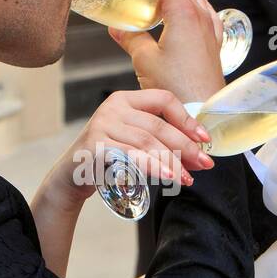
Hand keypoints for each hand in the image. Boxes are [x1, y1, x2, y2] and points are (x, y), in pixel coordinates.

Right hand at [40, 89, 214, 211]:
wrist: (71, 175)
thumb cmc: (108, 158)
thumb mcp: (133, 140)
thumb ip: (159, 140)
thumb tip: (197, 154)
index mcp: (125, 99)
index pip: (163, 99)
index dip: (187, 119)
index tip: (205, 139)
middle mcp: (113, 107)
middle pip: (158, 125)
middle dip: (186, 146)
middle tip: (205, 164)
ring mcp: (102, 125)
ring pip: (147, 142)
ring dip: (172, 161)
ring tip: (187, 178)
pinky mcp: (95, 146)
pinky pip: (131, 156)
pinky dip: (152, 166)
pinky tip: (167, 176)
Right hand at [106, 0, 224, 102]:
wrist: (202, 111)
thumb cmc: (176, 88)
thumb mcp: (144, 60)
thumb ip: (129, 37)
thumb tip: (117, 27)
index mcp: (182, 12)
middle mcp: (199, 15)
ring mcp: (209, 28)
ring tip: (153, 6)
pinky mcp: (214, 43)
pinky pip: (204, 14)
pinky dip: (191, 8)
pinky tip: (190, 10)